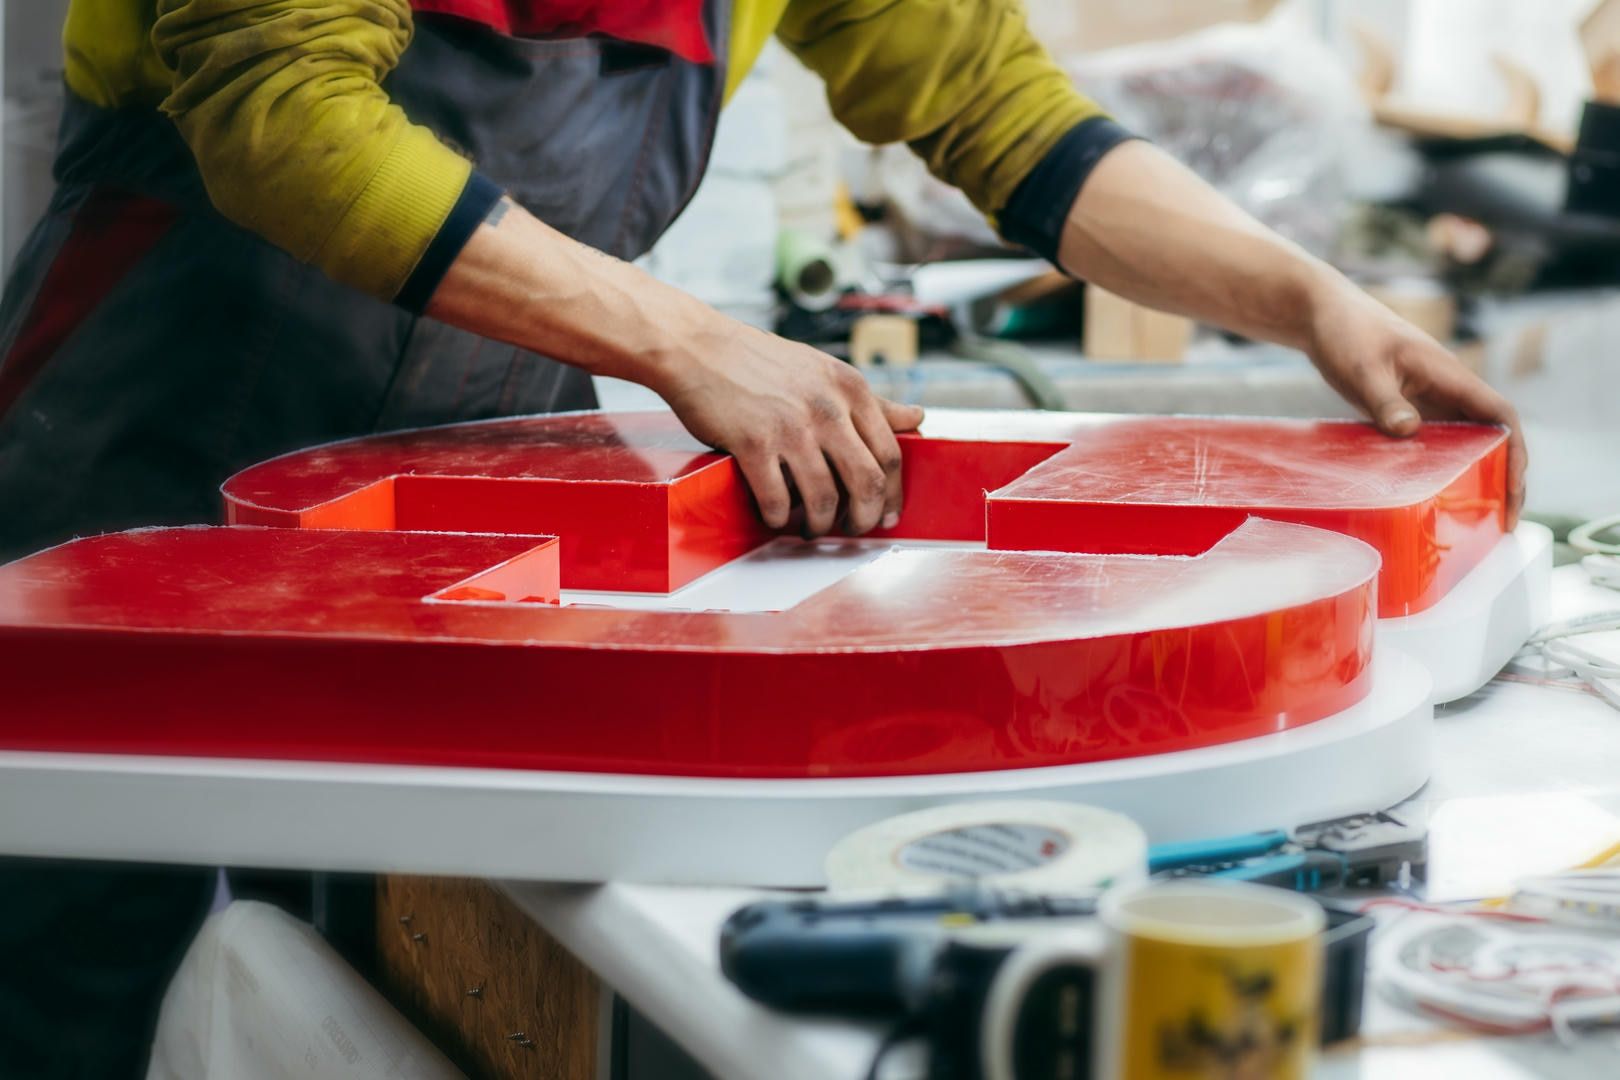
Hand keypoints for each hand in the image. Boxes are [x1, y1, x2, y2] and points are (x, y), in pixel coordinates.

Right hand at [653, 317, 923, 536]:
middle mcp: (827, 408)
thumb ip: (870, 401)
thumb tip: (917, 418)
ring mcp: (791, 427)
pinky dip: (779, 517)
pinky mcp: (754, 444)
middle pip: (867, 481)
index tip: (887, 513)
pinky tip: (775, 516)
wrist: (698, 347)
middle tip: (855, 529)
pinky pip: (777, 499)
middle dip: (864, 517)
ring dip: (820, 524)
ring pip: (824, 498)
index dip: (893, 493)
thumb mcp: (824, 371)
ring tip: (811, 528)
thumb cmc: (758, 360)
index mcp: (849, 388)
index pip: (891, 452)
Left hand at [1303, 281, 1525, 525]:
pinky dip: (1441, 466)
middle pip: (1491, 434)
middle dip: (1502, 473)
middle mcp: (1447, 388)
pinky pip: (1433, 439)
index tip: (1514, 487)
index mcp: (1449, 374)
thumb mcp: (1364, 368)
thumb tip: (1410, 433)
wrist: (1322, 314)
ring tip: (1473, 518)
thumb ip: (1385, 401)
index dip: (1514, 452)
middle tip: (1499, 519)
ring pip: (1464, 440)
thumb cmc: (1346, 333)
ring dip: (1475, 474)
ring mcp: (1427, 398)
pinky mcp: (1406, 406)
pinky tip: (1432, 494)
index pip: (1500, 415)